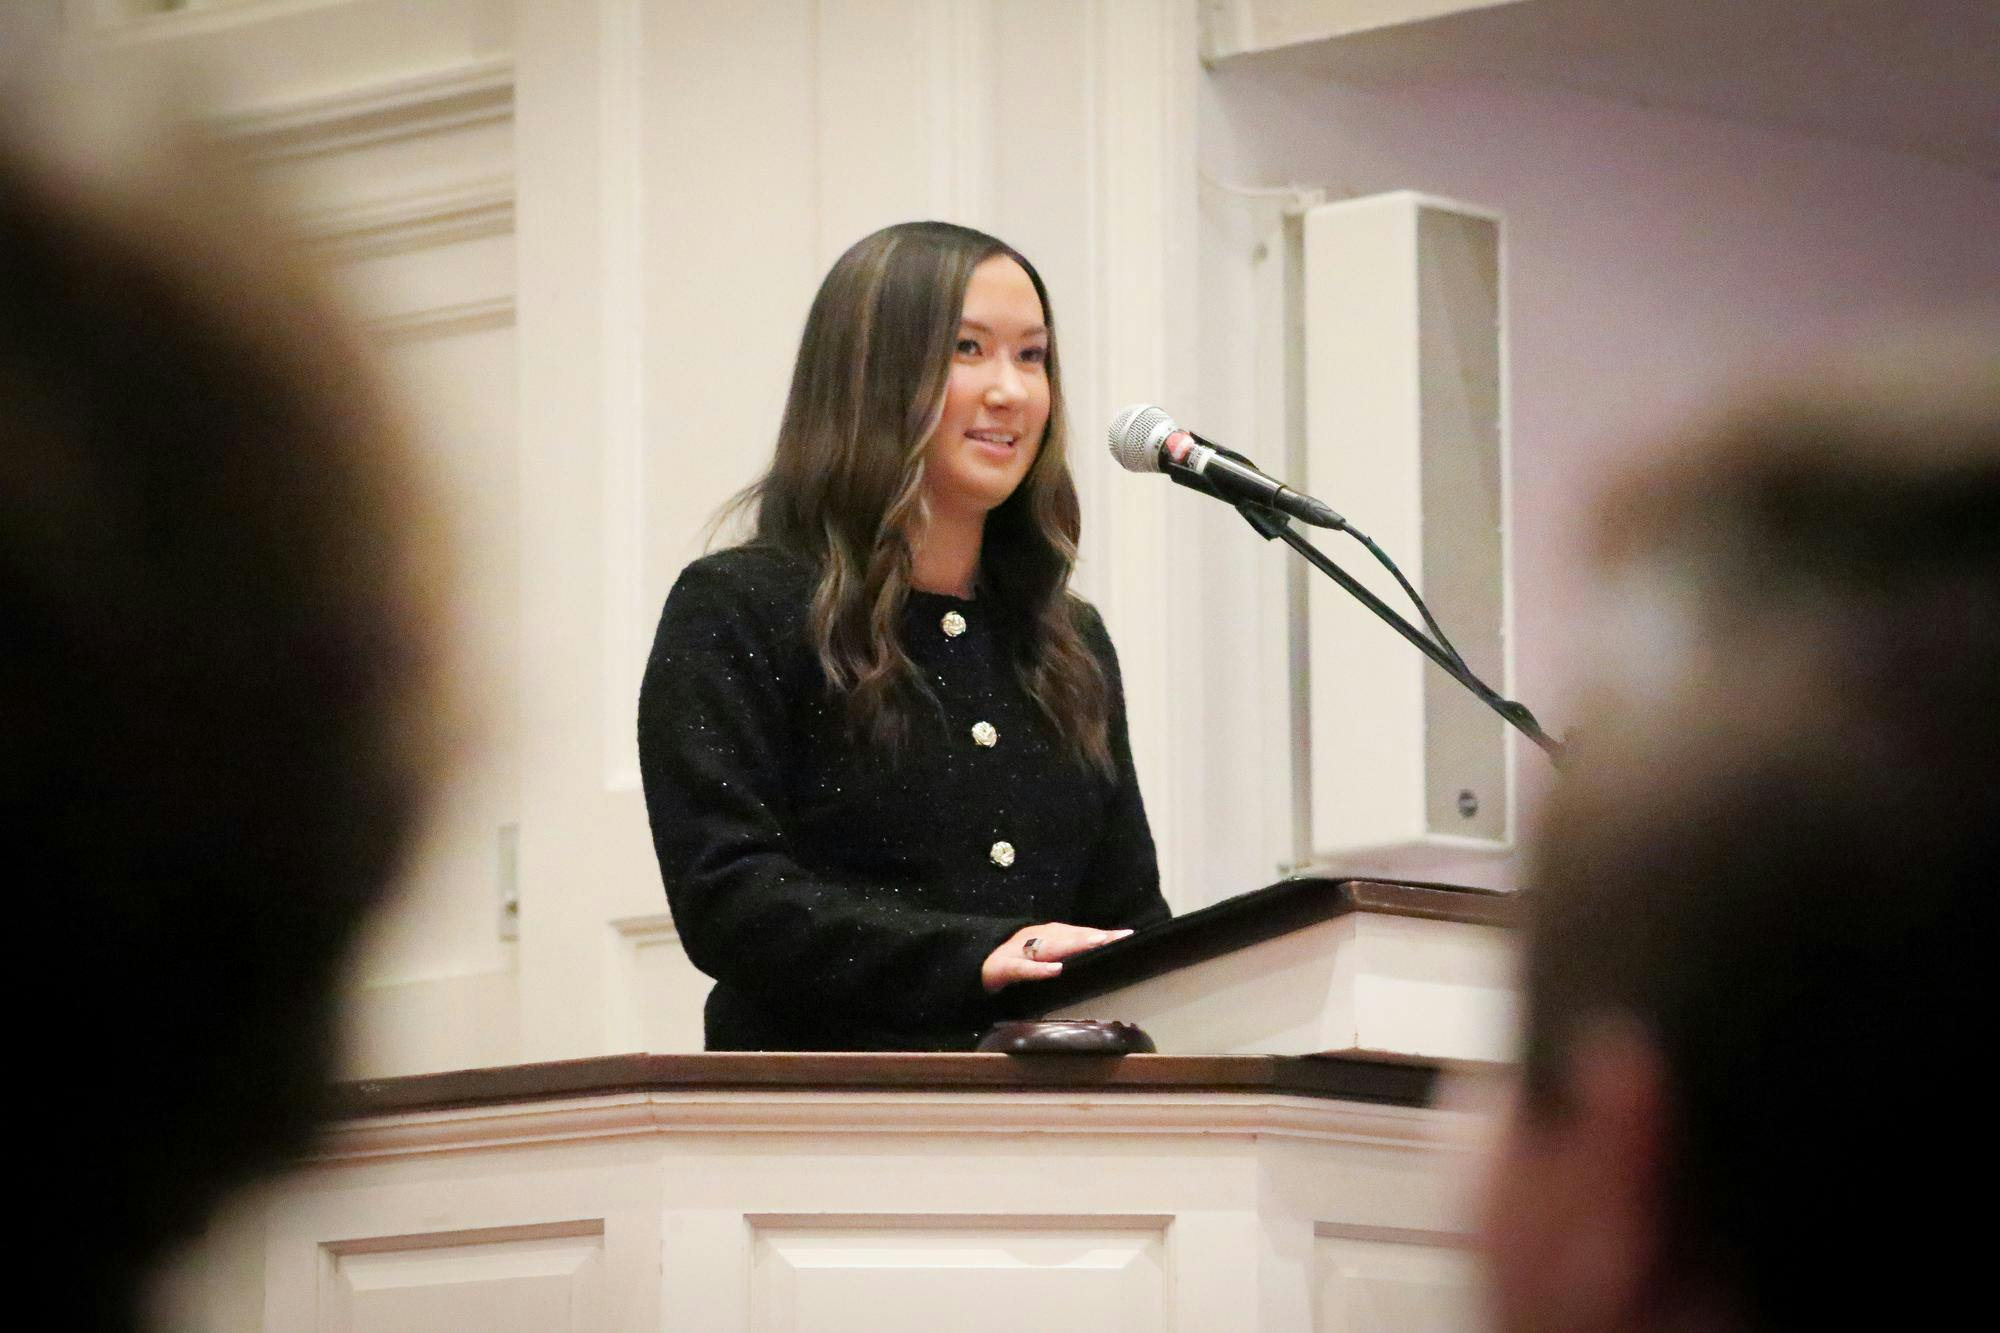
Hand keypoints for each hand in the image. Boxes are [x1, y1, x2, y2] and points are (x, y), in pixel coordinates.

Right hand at [981, 922, 1135, 993]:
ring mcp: (1016, 951)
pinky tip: (1056, 970)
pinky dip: (1039, 970)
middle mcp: (1032, 939)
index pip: (1077, 934)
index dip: (1101, 934)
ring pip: (1048, 946)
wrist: (969, 971)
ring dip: (1073, 944)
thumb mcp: (1036, 961)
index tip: (1128, 936)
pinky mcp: (1002, 968)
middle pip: (1067, 936)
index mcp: (1042, 937)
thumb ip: (1061, 959)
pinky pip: (1022, 968)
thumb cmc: (1010, 968)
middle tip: (1120, 938)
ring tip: (1097, 943)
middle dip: (1094, 936)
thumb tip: (1094, 960)